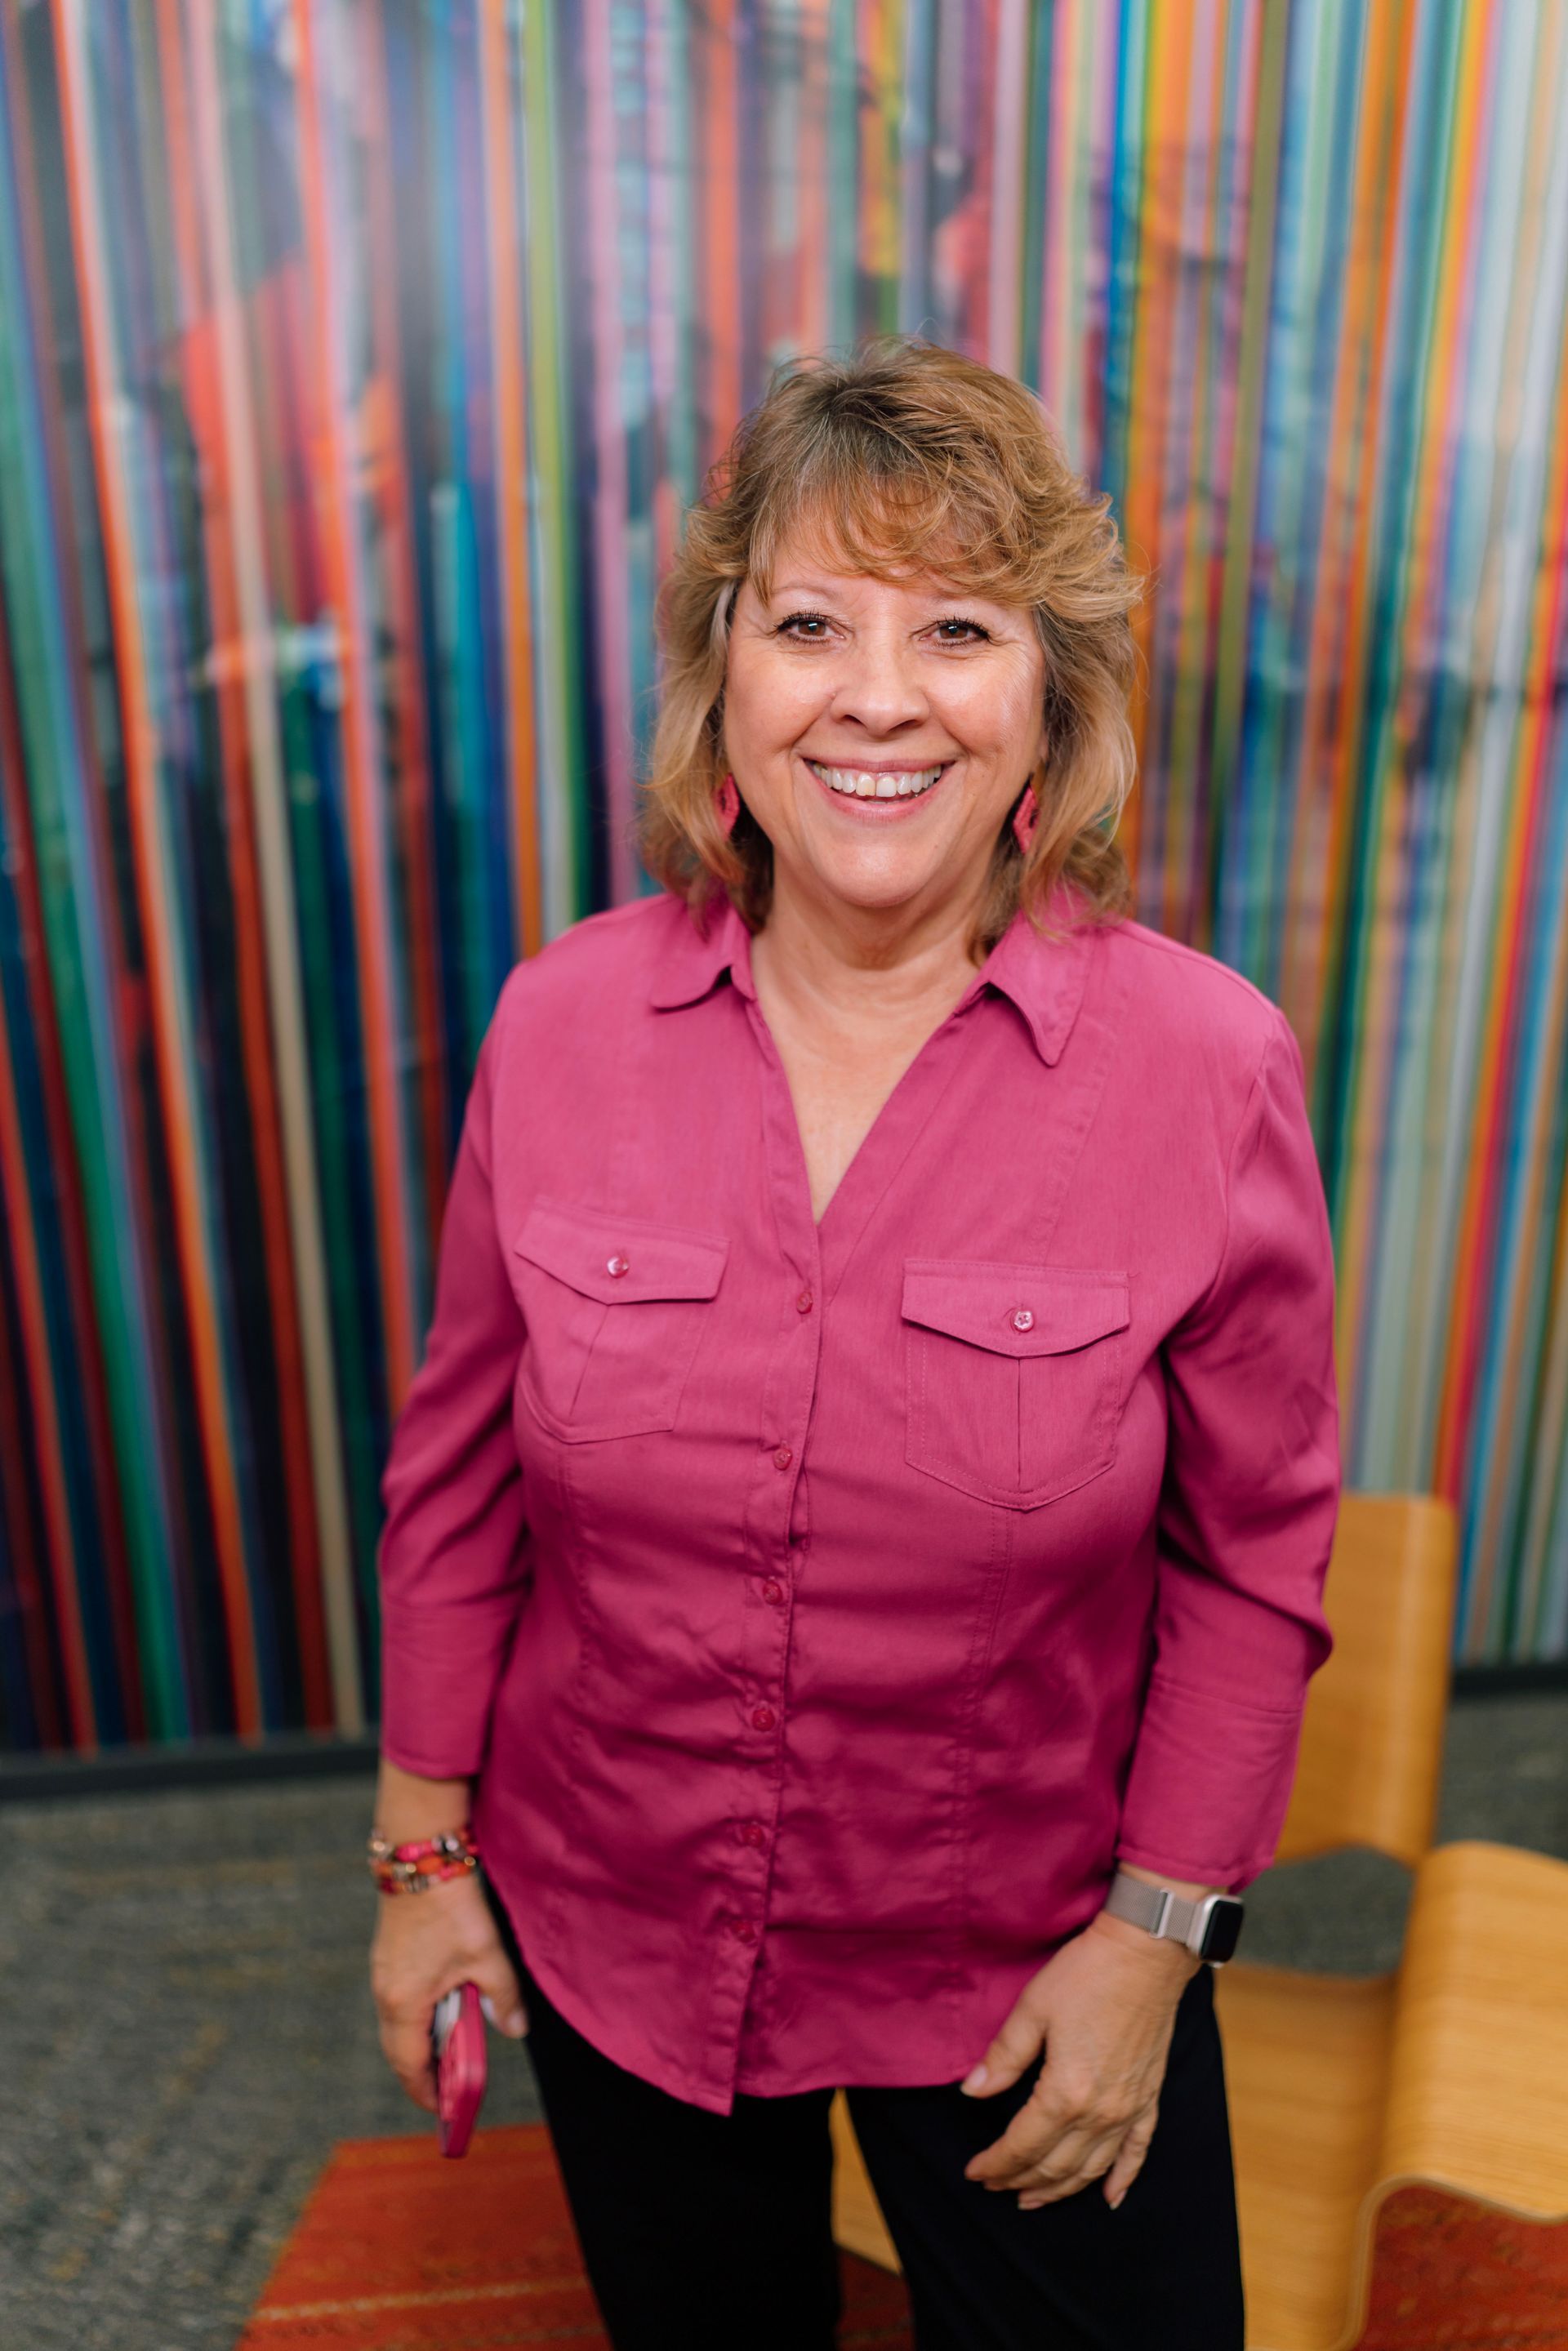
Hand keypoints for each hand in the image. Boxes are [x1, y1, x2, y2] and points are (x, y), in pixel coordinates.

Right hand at [369, 1870, 528, 2112]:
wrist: (421, 1856)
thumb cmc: (451, 1907)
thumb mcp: (486, 1956)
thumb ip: (503, 1997)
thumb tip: (515, 2029)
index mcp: (405, 2003)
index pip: (410, 2065)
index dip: (426, 2092)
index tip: (442, 2111)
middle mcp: (385, 1994)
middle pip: (400, 2050)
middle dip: (424, 2072)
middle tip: (450, 2089)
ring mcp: (383, 1974)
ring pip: (398, 2025)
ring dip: (422, 2043)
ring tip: (452, 2052)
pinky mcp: (388, 1957)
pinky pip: (399, 2002)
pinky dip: (418, 2017)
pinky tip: (443, 2010)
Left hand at [959, 1913, 1197, 2209]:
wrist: (1146, 1953)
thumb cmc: (1086, 1975)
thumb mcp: (1033, 2009)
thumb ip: (1003, 2058)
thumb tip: (972, 2092)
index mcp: (1065, 2093)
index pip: (1022, 2145)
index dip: (996, 2163)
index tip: (974, 2172)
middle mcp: (1100, 2113)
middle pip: (1054, 2165)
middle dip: (1020, 2180)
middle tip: (995, 2186)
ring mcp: (1129, 2110)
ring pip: (1090, 2168)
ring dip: (1060, 2190)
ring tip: (1033, 2199)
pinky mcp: (1149, 2099)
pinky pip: (1137, 2153)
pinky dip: (1121, 2179)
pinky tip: (1109, 2197)